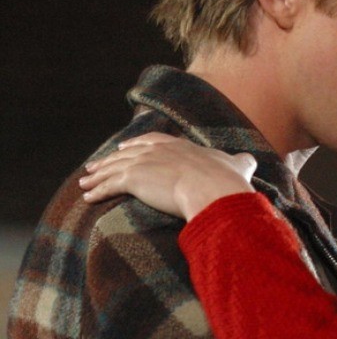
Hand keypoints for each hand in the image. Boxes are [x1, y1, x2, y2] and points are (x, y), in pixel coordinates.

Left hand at [80, 133, 256, 219]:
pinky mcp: (134, 179)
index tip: (126, 148)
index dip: (138, 145)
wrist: (215, 190)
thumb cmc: (227, 180)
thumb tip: (249, 160)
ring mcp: (145, 163)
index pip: (152, 141)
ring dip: (98, 175)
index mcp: (180, 146)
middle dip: (111, 159)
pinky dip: (97, 190)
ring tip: (85, 182)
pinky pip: (109, 185)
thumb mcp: (237, 165)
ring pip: (114, 168)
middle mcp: (159, 150)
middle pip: (127, 153)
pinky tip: (88, 197)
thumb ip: (240, 161)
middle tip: (96, 164)